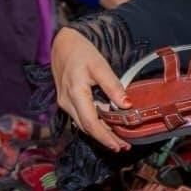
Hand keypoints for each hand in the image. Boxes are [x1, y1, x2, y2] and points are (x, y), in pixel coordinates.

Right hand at [51, 27, 131, 150]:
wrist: (63, 44)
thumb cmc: (82, 52)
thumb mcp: (100, 66)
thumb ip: (113, 86)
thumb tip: (127, 105)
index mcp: (75, 93)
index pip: (91, 123)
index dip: (105, 137)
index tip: (120, 146)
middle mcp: (67, 102)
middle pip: (87, 128)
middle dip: (105, 139)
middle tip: (124, 146)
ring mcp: (64, 103)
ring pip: (83, 124)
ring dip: (100, 133)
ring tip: (118, 139)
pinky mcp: (66, 101)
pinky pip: (81, 117)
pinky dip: (94, 124)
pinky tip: (106, 125)